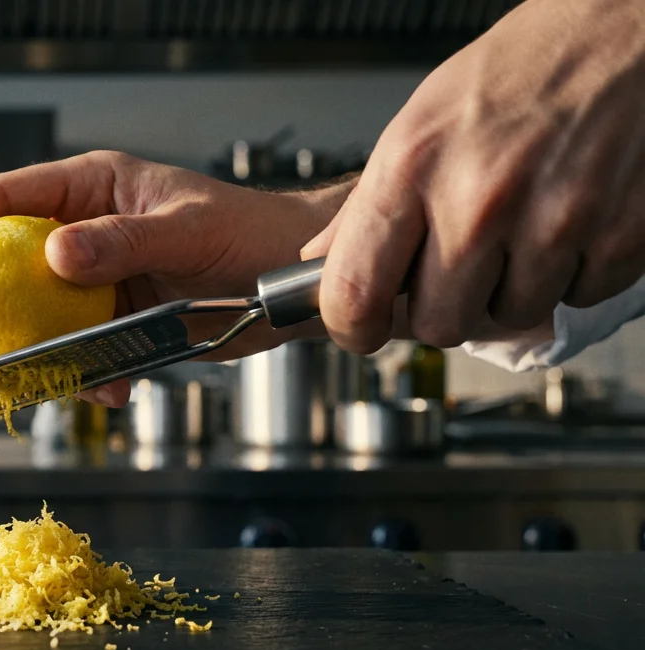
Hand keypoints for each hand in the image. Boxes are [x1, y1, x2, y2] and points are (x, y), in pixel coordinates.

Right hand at [0, 151, 343, 405]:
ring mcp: (100, 281)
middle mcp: (86, 234)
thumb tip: (56, 255)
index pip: (5, 199)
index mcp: (92, 191)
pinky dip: (88, 377)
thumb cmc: (249, 230)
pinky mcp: (119, 321)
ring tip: (11, 382)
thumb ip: (120, 242)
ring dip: (25, 355)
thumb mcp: (183, 229)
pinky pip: (83, 352)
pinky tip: (107, 392)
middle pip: (6, 266)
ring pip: (40, 319)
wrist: (292, 280)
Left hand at [306, 0, 644, 353]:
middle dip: (446, 303)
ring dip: (513, 285)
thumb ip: (368, 202)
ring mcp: (552, 222)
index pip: (355, 291)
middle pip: (437, 323)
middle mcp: (479, 198)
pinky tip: (568, 220)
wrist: (622, 34)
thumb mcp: (420, 121)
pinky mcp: (617, 238)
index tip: (360, 329)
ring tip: (522, 225)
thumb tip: (320, 261)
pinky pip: (576, 298)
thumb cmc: (520, 71)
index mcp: (413, 167)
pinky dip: (573, 271)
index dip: (353, 326)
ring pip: (509, 314)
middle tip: (461, 261)